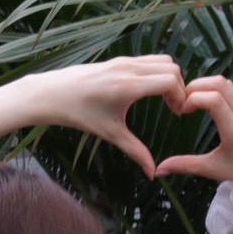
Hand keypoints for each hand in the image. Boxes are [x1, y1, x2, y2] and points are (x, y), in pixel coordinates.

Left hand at [41, 55, 186, 178]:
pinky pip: (148, 60)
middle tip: (173, 109)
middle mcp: (129, 68)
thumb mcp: (110, 134)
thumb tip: (152, 174)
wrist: (51, 93)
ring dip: (169, 78)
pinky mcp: (118, 60)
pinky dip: (157, 72)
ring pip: (161, 60)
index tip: (177, 114)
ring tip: (164, 100)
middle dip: (179, 87)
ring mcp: (124, 61)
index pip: (170, 80)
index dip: (180, 97)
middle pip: (171, 67)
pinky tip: (148, 92)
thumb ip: (135, 151)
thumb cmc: (79, 113)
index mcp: (129, 86)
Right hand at [153, 75, 232, 182]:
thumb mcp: (212, 169)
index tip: (182, 111)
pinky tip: (205, 101)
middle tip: (183, 101)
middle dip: (196, 87)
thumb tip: (159, 170)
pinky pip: (231, 88)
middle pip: (218, 83)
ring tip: (192, 99)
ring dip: (205, 85)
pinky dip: (215, 88)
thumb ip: (185, 166)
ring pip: (225, 82)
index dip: (192, 98)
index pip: (212, 99)